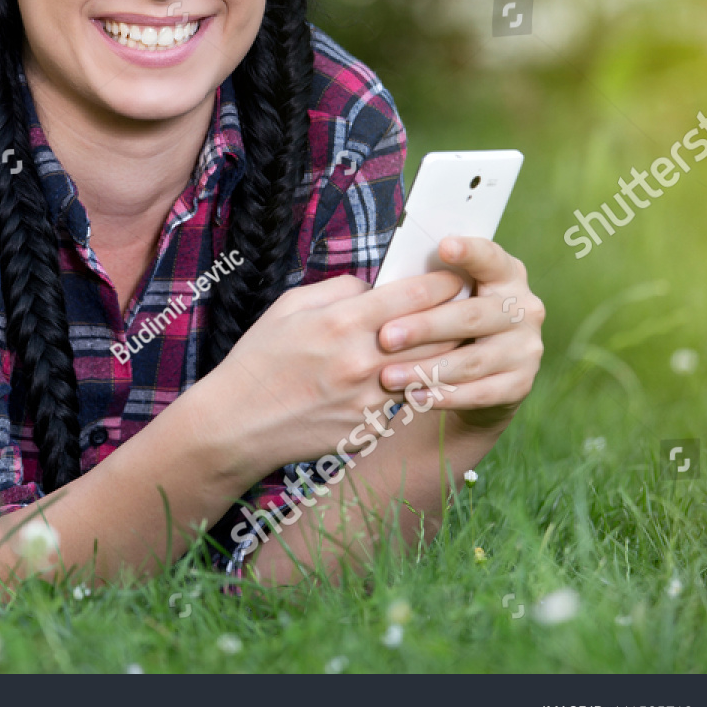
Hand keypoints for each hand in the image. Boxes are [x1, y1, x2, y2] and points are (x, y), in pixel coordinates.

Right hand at [212, 268, 466, 475]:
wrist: (238, 423)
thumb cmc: (260, 358)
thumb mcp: (289, 306)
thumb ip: (339, 289)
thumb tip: (376, 288)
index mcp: (342, 322)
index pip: (414, 296)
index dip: (444, 283)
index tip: (457, 278)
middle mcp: (362, 361)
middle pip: (437, 335)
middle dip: (456, 319)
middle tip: (468, 309)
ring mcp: (370, 400)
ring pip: (431, 372)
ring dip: (446, 356)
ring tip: (455, 344)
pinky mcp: (371, 428)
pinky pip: (406, 403)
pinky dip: (415, 389)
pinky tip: (414, 380)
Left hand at [375, 236, 544, 431]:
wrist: (479, 375)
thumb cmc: (446, 321)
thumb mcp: (444, 298)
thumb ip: (428, 286)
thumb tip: (381, 286)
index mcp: (505, 275)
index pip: (490, 258)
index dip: (470, 252)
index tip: (444, 246)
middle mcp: (524, 308)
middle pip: (471, 316)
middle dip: (424, 327)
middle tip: (385, 337)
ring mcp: (526, 348)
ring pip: (471, 361)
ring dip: (425, 369)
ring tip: (388, 376)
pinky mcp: (520, 384)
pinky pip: (478, 393)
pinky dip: (442, 396)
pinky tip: (412, 397)